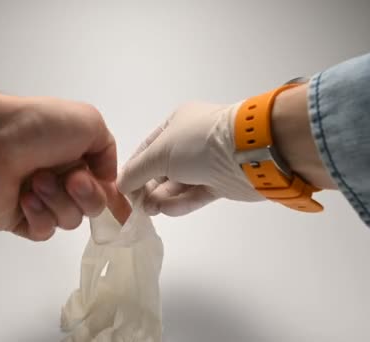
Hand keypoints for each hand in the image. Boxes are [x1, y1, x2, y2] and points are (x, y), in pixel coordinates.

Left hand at [0, 81, 117, 240]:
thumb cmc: (38, 126)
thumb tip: (106, 179)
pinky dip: (39, 216)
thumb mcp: (89, 121)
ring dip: (58, 200)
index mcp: (77, 156)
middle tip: (70, 179)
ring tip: (35, 181)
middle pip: (92, 207)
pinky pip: (43, 232)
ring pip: (70, 220)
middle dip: (86, 195)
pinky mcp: (18, 220)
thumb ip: (108, 150)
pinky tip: (25, 198)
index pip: (104, 185)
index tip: (121, 208)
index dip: (114, 198)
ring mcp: (40, 201)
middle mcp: (61, 179)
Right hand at [118, 84, 335, 216]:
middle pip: (162, 168)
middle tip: (138, 206)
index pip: (147, 148)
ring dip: (162, 197)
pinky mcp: (221, 182)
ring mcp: (207, 162)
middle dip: (148, 187)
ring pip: (178, 183)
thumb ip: (137, 171)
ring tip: (151, 211)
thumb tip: (121, 185)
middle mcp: (191, 141)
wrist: (248, 152)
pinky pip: (195, 194)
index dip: (134, 169)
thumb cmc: (198, 143)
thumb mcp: (159, 153)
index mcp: (176, 124)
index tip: (123, 190)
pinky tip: (167, 211)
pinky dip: (181, 203)